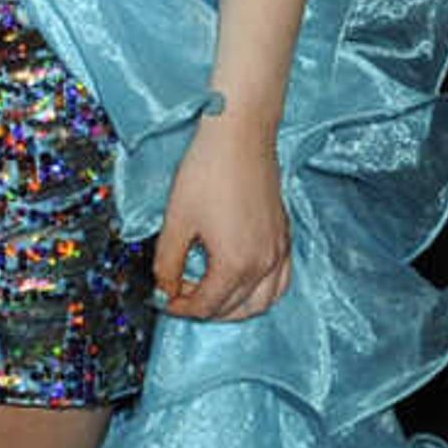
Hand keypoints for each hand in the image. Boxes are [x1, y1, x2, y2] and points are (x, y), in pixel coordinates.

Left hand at [152, 109, 291, 323]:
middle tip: (178, 296)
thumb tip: (164, 288)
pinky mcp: (285, 238)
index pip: (206, 305)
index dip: (179, 307)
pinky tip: (242, 283)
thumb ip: (167, 263)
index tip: (162, 299)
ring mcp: (280, 251)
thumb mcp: (176, 222)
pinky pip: (280, 281)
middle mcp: (265, 264)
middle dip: (204, 309)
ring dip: (235, 307)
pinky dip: (261, 292)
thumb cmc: (206, 174)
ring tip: (207, 294)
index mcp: (236, 264)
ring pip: (263, 301)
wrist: (240, 138)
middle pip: (234, 309)